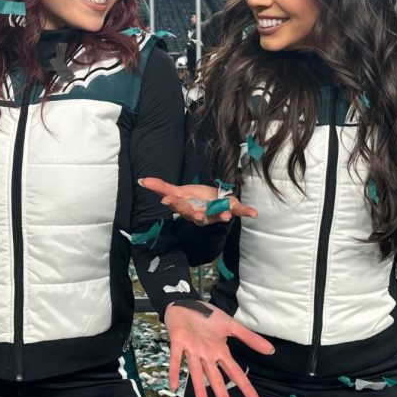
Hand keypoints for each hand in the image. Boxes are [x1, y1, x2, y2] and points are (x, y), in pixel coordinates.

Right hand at [139, 177, 256, 224]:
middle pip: (197, 215)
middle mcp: (201, 214)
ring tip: (224, 216)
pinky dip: (246, 212)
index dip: (174, 204)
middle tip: (197, 215)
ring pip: (216, 216)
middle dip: (197, 215)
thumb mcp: (177, 191)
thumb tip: (141, 181)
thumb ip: (160, 187)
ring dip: (220, 216)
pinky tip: (254, 213)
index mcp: (187, 208)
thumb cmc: (194, 198)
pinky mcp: (230, 209)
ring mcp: (216, 213)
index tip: (167, 201)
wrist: (212, 205)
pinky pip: (238, 212)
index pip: (178, 206)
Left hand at [165, 300, 273, 396]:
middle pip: (216, 380)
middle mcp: (206, 356)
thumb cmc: (207, 316)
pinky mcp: (178, 343)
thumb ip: (249, 338)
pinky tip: (174, 386)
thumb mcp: (231, 325)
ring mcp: (192, 351)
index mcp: (219, 352)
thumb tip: (271, 350)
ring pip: (197, 374)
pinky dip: (175, 371)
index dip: (245, 387)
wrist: (186, 303)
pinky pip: (177, 359)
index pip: (235, 373)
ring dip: (200, 391)